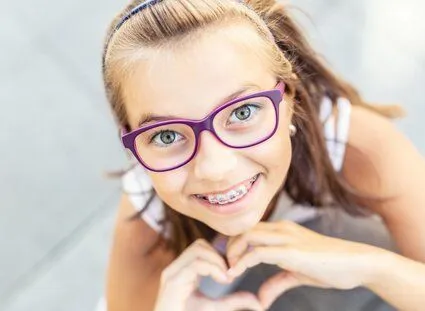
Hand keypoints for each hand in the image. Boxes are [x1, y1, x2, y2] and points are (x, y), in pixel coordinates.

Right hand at [154, 238, 263, 310]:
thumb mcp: (216, 309)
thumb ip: (234, 302)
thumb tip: (259, 303)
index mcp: (183, 271)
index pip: (202, 247)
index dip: (220, 254)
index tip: (232, 270)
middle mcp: (175, 269)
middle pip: (200, 244)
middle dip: (219, 255)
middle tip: (230, 274)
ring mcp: (171, 274)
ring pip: (198, 249)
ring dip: (217, 261)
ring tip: (226, 278)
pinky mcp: (171, 282)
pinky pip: (195, 263)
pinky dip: (212, 268)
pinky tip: (222, 281)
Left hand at [226, 220, 382, 308]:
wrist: (357, 263)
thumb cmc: (330, 266)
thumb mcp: (297, 274)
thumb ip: (277, 283)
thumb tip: (261, 299)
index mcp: (282, 230)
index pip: (249, 229)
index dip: (234, 244)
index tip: (227, 261)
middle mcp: (281, 228)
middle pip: (243, 229)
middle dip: (228, 246)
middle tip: (223, 266)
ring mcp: (286, 237)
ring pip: (247, 235)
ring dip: (232, 252)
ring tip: (228, 270)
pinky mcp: (291, 250)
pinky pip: (258, 252)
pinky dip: (242, 262)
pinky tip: (236, 273)